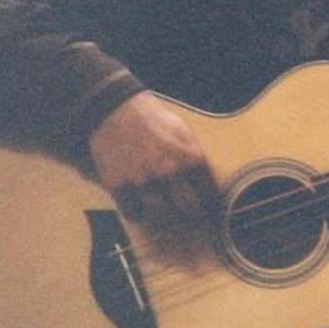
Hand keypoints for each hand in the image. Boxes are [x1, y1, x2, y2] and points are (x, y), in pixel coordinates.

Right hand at [89, 91, 215, 225]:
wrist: (116, 111)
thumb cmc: (154, 121)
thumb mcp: (184, 133)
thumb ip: (195, 158)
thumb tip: (208, 184)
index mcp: (190, 157)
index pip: (209, 193)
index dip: (212, 204)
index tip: (211, 210)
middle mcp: (169, 171)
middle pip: (189, 209)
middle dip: (193, 215)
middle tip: (191, 216)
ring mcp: (143, 180)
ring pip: (162, 215)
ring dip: (166, 216)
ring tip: (166, 212)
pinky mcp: (119, 185)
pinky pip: (133, 213)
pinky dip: (138, 212)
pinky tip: (141, 206)